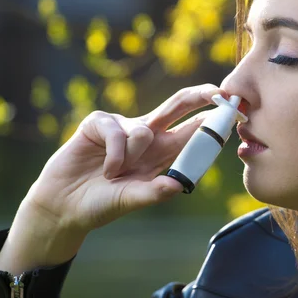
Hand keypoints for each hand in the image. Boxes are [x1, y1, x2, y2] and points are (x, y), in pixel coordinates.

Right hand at [21, 84, 227, 234]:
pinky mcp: (99, 122)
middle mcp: (148, 134)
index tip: (233, 114)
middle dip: (200, 95)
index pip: (192, 131)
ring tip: (115, 174)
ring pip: (145, 129)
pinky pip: (117, 132)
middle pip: (179, 105)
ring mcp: (124, 126)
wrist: (64, 205)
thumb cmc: (103, 203)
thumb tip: (181, 184)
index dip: (212, 122)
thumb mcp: (134, 199)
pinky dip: (114, 155)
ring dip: (133, 156)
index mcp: (162, 151)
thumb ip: (156, 192)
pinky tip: (105, 169)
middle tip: (220, 92)